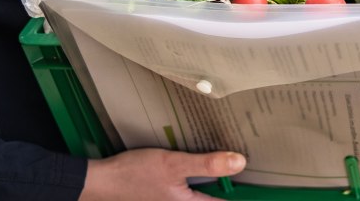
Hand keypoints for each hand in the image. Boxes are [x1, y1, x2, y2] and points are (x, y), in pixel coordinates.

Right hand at [80, 148, 246, 200]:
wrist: (98, 184)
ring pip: (200, 198)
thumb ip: (206, 164)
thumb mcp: (173, 164)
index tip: (262, 191)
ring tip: (227, 169)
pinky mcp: (163, 199)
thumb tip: (240, 162)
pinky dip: (199, 185)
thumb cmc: (133, 174)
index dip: (243, 195)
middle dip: (226, 188)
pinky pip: (190, 195)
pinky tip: (200, 171)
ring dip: (212, 186)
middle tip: (241, 170)